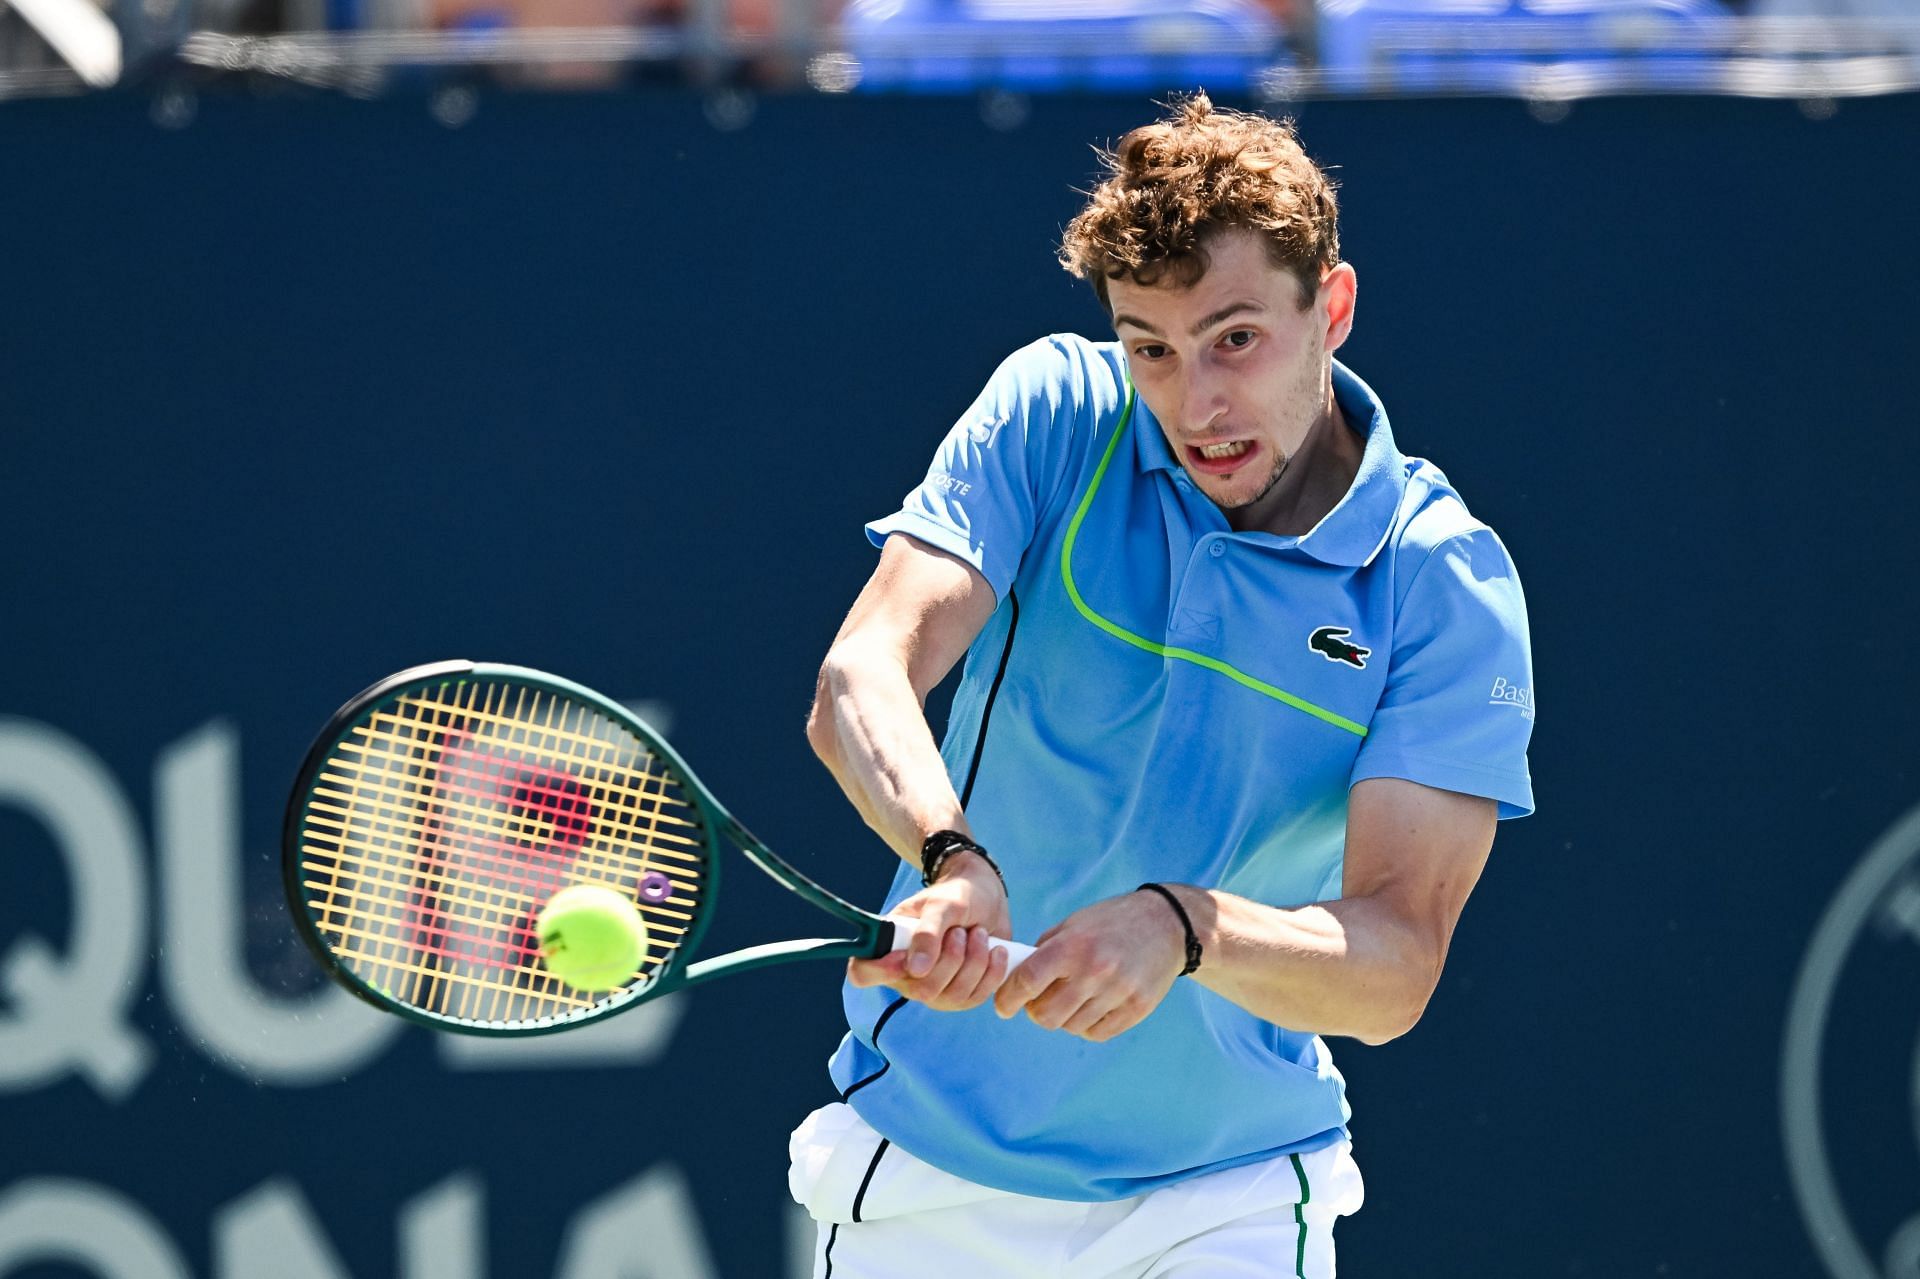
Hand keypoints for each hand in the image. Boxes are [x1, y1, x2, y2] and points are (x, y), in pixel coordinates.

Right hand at [847, 851, 1013, 1010]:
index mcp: (890, 946)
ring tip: (979, 934)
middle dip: (950, 959)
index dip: (879, 971)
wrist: (987, 898)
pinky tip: (996, 951)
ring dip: (973, 962)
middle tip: (960, 931)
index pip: (863, 972)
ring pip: (951, 997)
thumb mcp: (943, 905)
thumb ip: (927, 933)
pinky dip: (990, 973)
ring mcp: (934, 988)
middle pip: (920, 990)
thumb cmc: (957, 895)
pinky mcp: (960, 995)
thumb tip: (915, 969)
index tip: (906, 957)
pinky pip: (974, 998)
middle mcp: (907, 974)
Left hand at [992, 888, 1187, 1041]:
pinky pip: (1096, 1032)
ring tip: (1072, 998)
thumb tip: (1014, 979)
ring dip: (1064, 1017)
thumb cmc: (1111, 922)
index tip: (1003, 1006)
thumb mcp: (1074, 924)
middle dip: (1036, 1011)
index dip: (1008, 998)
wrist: (1166, 924)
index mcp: (1073, 945)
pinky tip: (1092, 1006)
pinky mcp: (1137, 1008)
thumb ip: (1044, 951)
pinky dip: (1087, 1025)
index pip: (1028, 982)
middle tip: (1039, 1001)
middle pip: (1046, 1015)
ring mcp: (1118, 992)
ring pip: (1071, 1026)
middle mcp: (1095, 970)